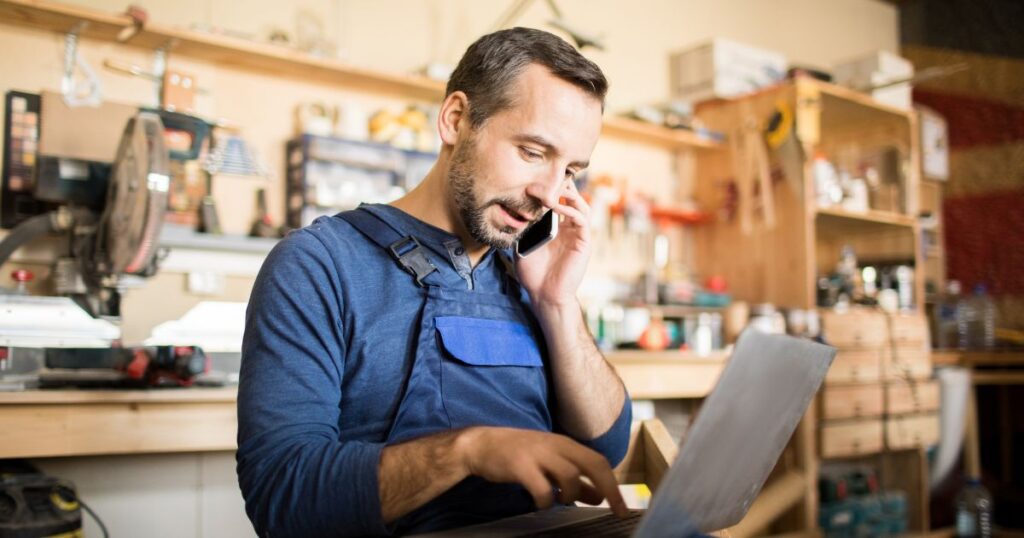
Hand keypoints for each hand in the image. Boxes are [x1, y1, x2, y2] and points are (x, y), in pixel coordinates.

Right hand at [456, 426, 628, 516]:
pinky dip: (546, 501)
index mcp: (566, 444)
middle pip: (594, 464)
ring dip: (570, 495)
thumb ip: (575, 482)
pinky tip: (539, 502)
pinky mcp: (520, 465)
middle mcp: (556, 445)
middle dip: (609, 489)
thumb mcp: (550, 464)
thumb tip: (599, 497)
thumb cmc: (519, 455)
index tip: (623, 508)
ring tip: (558, 500)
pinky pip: (542, 488)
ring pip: (571, 476)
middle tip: (616, 511)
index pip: (599, 461)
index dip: (614, 485)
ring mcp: (538, 453)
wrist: (481, 444)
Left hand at [515, 179, 590, 308]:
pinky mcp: (584, 242)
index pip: (558, 201)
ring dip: (567, 194)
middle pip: (572, 198)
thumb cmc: (533, 274)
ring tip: (552, 190)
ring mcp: (577, 234)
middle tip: (544, 179)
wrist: (544, 295)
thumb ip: (523, 227)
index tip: (533, 182)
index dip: (550, 189)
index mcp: (556, 228)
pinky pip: (582, 220)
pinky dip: (571, 209)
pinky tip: (556, 206)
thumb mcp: (522, 245)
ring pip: (580, 205)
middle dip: (560, 186)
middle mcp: (569, 228)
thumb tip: (514, 208)